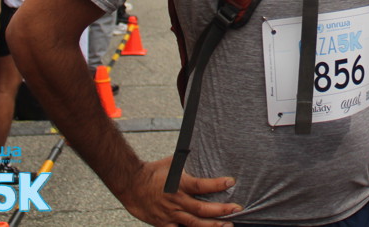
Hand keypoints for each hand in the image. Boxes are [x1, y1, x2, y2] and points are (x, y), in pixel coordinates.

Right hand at [117, 157, 242, 226]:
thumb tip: (205, 150)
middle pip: (201, 208)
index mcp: (179, 183)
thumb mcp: (173, 162)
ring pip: (194, 223)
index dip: (217, 184)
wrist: (131, 184)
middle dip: (221, 210)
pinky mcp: (163, 224)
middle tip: (237, 208)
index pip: (201, 185)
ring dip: (212, 226)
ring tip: (228, 225)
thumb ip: (189, 163)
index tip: (231, 182)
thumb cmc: (153, 171)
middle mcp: (176, 200)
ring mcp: (170, 214)